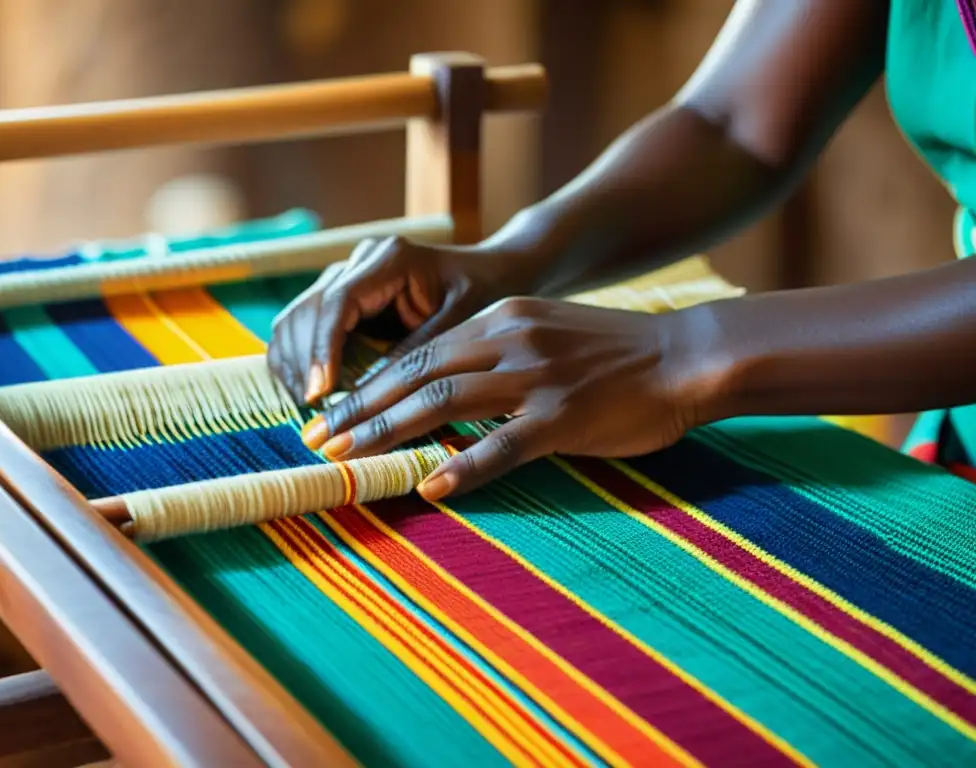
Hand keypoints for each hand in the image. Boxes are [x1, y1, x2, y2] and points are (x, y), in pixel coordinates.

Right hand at [267, 235, 528, 404]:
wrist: (492, 271)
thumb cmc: (485, 294)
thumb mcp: (464, 322)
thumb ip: (420, 352)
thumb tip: (372, 394)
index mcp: (390, 259)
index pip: (339, 302)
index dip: (322, 349)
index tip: (319, 392)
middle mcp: (360, 261)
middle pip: (307, 310)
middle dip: (302, 363)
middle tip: (311, 412)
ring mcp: (346, 276)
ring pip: (296, 317)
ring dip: (293, 365)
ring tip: (308, 409)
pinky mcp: (343, 297)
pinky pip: (304, 327)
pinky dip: (299, 361)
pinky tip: (309, 395)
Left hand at [300, 297, 726, 500]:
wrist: (685, 355)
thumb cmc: (616, 352)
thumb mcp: (547, 332)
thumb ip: (497, 352)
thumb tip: (445, 386)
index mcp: (502, 319)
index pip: (419, 352)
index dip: (369, 383)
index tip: (333, 409)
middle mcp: (509, 340)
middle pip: (416, 374)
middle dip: (359, 409)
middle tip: (317, 438)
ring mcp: (535, 378)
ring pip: (443, 402)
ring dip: (387, 432)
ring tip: (348, 459)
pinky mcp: (563, 417)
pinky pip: (501, 444)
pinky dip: (462, 466)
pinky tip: (429, 487)